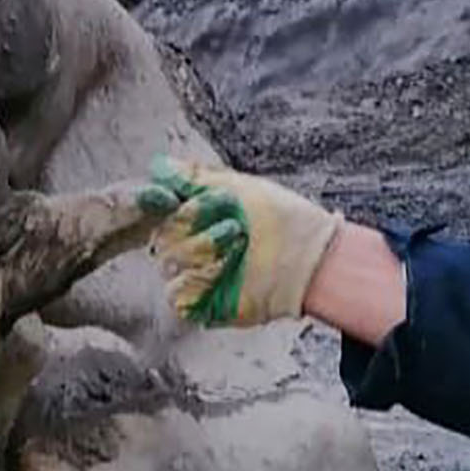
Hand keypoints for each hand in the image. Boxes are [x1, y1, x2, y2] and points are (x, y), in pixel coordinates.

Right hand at [140, 158, 343, 327]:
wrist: (312, 257)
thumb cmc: (284, 219)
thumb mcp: (240, 187)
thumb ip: (196, 177)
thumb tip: (159, 166)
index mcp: (196, 218)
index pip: (157, 211)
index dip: (157, 204)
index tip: (168, 198)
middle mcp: (192, 247)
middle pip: (161, 238)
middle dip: (192, 227)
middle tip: (230, 223)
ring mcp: (196, 276)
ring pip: (167, 265)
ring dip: (199, 252)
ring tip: (235, 246)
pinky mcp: (203, 304)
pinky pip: (176, 295)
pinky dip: (194, 281)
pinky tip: (222, 270)